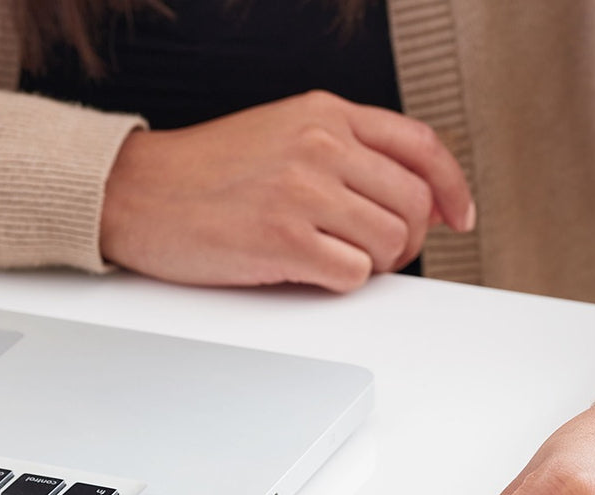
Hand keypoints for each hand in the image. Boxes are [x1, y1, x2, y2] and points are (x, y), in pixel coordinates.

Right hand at [100, 90, 473, 291]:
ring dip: (374, 263)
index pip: (421, 146)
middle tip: (379, 252)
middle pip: (414, 203)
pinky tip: (308, 270)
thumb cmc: (203, 173)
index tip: (458, 216)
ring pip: (390, 242)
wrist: (136, 193)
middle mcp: (319, 144)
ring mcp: (301, 191)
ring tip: (336, 259)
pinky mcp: (283, 240)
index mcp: (324, 113)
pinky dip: (341, 281)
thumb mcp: (281, 134)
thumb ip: (344, 153)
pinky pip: (353, 275)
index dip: (453, 187)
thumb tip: (407, 198)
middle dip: (407, 239)